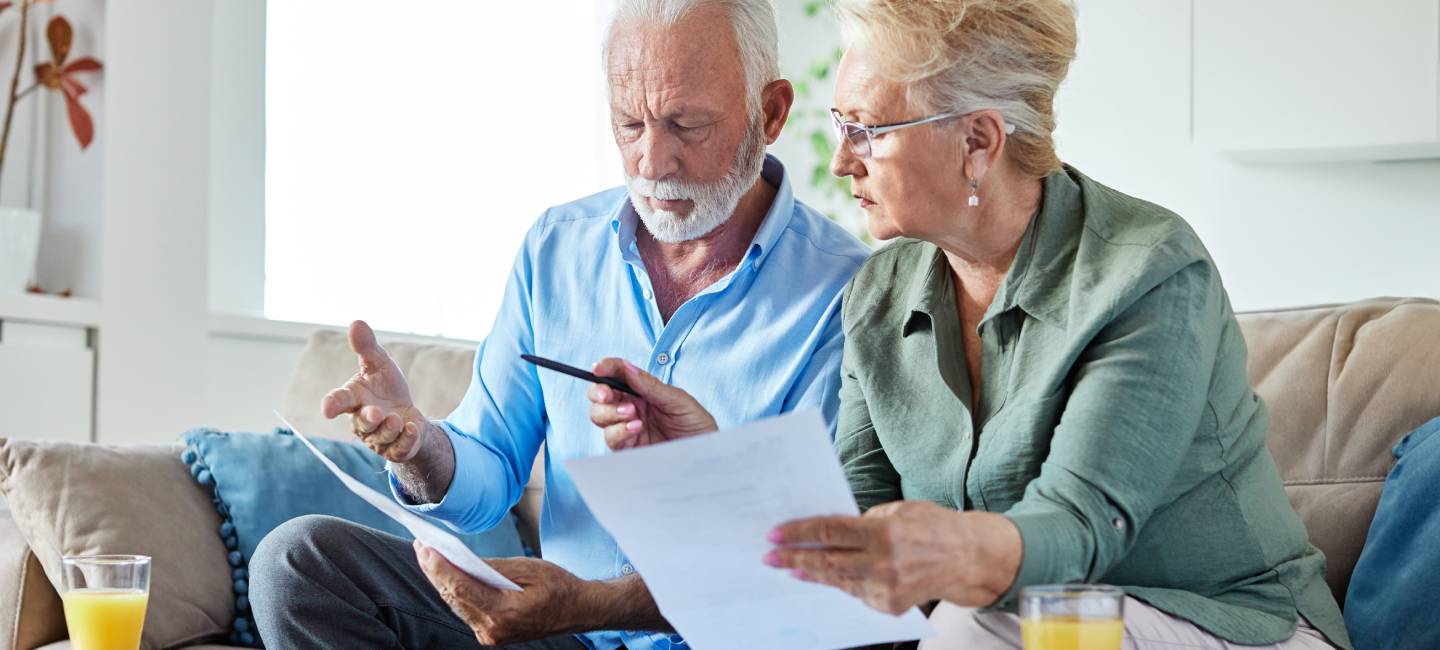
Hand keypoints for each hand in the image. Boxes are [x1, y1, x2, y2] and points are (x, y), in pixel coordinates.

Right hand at [321, 320, 429, 461]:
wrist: (408, 415)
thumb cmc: (386, 389)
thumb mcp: (379, 365)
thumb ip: (366, 348)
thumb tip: (356, 322)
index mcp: (354, 399)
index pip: (338, 401)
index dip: (332, 404)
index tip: (327, 409)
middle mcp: (363, 421)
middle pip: (361, 423)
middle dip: (369, 419)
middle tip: (377, 413)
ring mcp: (378, 438)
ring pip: (381, 437)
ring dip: (390, 428)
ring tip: (398, 419)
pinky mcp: (395, 449)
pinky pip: (399, 448)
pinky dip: (406, 439)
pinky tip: (412, 428)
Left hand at [415, 542, 596, 644]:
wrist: (576, 611)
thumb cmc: (558, 586)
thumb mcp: (528, 568)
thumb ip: (493, 567)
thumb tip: (462, 560)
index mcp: (505, 612)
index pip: (461, 590)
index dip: (440, 568)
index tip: (425, 548)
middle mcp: (493, 629)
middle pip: (453, 597)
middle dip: (434, 570)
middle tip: (420, 545)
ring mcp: (490, 635)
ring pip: (456, 604)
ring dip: (441, 580)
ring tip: (427, 555)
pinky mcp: (490, 634)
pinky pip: (465, 610)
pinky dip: (454, 591)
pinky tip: (445, 573)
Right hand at [587, 357, 717, 448]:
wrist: (704, 454)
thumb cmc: (696, 425)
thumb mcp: (678, 400)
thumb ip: (650, 385)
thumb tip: (626, 367)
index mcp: (643, 390)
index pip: (618, 374)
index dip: (606, 368)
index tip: (598, 368)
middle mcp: (631, 406)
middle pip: (600, 395)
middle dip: (599, 392)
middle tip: (607, 395)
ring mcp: (627, 427)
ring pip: (599, 415)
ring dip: (610, 412)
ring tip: (632, 415)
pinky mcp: (627, 447)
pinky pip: (610, 437)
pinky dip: (618, 431)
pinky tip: (636, 429)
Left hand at [764, 501, 1021, 614]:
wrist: (969, 559)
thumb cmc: (933, 527)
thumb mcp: (900, 510)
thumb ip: (866, 521)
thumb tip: (831, 529)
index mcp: (885, 532)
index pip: (832, 532)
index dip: (800, 533)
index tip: (775, 534)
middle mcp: (885, 563)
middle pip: (828, 563)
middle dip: (794, 560)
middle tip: (769, 558)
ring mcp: (888, 588)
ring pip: (838, 582)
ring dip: (811, 575)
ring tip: (790, 569)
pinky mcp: (891, 606)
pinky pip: (856, 593)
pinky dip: (840, 585)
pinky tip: (824, 579)